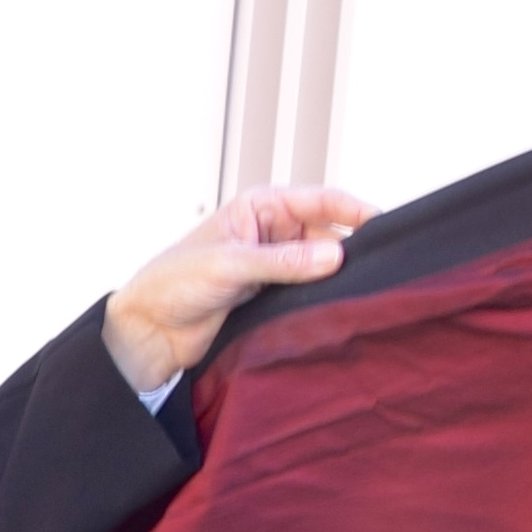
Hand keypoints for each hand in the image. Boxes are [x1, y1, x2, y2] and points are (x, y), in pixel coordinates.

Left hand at [102, 184, 370, 394]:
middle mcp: (270, 231)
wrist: (148, 331)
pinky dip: (323, 294)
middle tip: (379, 265)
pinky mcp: (272, 294)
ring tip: (363, 286)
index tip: (383, 225)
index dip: (354, 210)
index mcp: (258, 207)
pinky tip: (339, 303)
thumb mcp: (228, 266)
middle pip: (328, 231)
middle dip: (350, 246)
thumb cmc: (170, 284)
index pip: (320, 200)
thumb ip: (282, 261)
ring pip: (321, 263)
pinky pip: (309, 289)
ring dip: (337, 274)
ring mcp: (273, 263)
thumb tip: (334, 254)